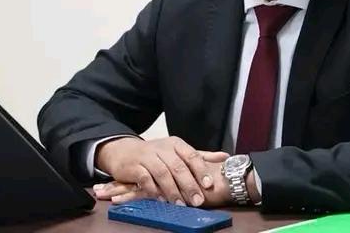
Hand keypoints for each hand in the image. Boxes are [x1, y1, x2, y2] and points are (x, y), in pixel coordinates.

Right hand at [95, 157, 231, 205]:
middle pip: (178, 166)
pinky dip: (154, 190)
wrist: (124, 151)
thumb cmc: (156, 154)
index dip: (201, 170)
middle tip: (198, 201)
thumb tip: (225, 157)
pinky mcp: (134, 167)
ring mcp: (147, 156)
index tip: (209, 184)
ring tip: (180, 204)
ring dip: (172, 190)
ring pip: (162, 173)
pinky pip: (145, 179)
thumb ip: (201, 156)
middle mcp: (162, 148)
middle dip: (189, 185)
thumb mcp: (178, 152)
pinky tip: (161, 199)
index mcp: (176, 144)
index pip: (192, 155)